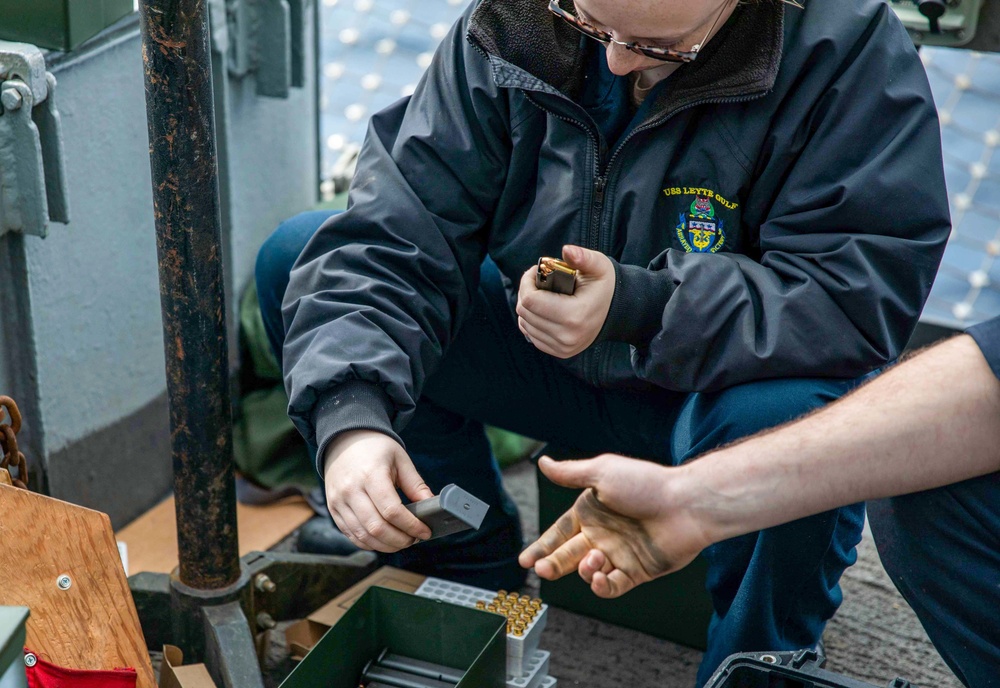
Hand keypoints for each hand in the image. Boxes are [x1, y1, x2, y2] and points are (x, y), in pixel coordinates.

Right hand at [323, 430, 433, 551]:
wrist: (344, 439)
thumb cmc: (375, 448)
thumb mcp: (400, 459)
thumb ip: (416, 485)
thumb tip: (431, 507)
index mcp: (371, 475)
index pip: (392, 511)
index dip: (411, 526)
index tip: (425, 531)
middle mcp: (350, 490)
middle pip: (377, 528)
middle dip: (400, 540)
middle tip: (414, 539)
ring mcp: (338, 502)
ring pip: (363, 536)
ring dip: (386, 545)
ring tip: (402, 541)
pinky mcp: (333, 509)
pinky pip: (351, 535)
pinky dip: (370, 543)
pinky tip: (384, 540)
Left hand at [516, 245, 614, 358]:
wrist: (617, 312)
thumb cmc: (605, 286)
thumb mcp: (599, 266)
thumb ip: (583, 257)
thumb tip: (566, 250)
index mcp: (574, 315)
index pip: (531, 300)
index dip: (527, 281)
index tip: (535, 271)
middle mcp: (566, 336)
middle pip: (525, 312)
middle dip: (525, 292)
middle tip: (536, 280)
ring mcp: (562, 347)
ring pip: (525, 324)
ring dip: (526, 306)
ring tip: (538, 293)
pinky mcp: (560, 352)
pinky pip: (531, 335)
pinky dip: (531, 321)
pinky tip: (540, 309)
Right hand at [519, 455, 711, 597]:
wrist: (684, 505)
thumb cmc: (645, 484)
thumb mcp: (601, 472)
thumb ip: (570, 473)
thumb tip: (542, 462)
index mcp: (591, 511)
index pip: (559, 532)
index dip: (542, 546)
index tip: (525, 559)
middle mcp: (602, 534)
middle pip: (568, 555)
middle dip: (552, 563)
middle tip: (541, 568)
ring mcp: (619, 554)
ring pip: (587, 572)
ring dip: (583, 569)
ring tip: (593, 558)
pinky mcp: (636, 572)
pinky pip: (611, 586)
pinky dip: (601, 585)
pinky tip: (600, 575)